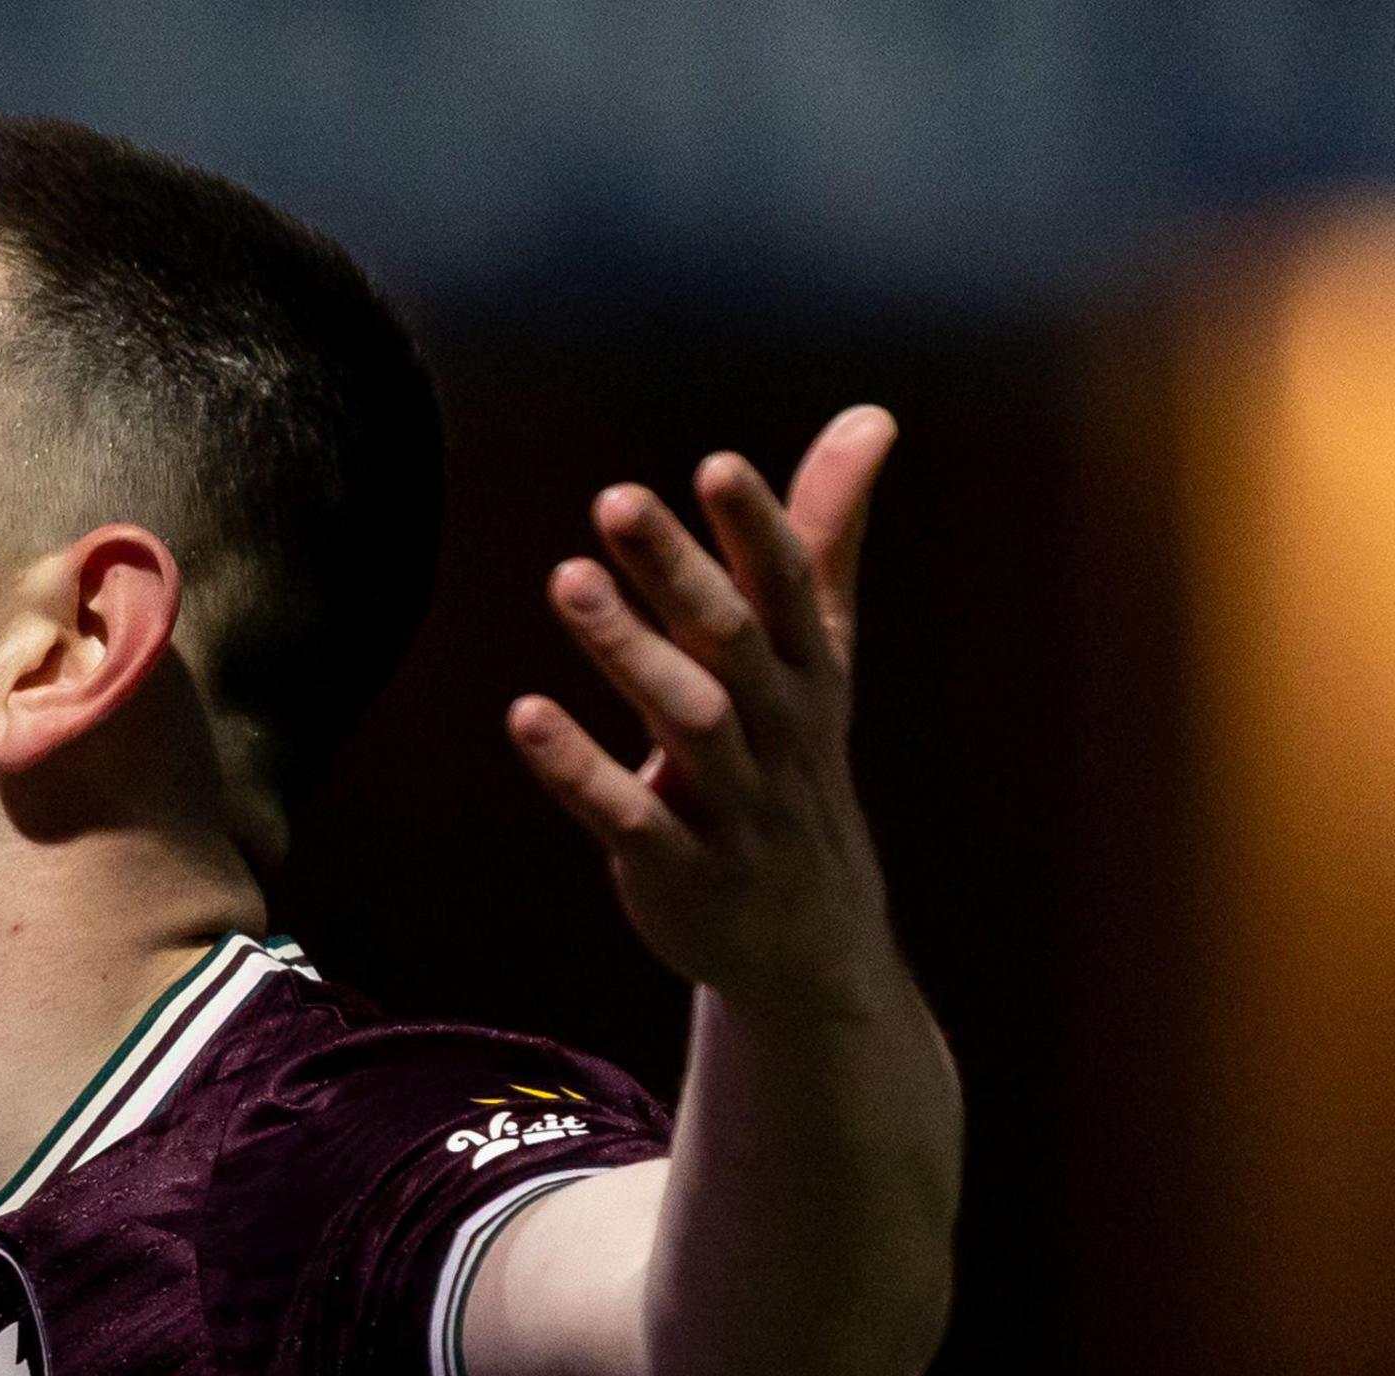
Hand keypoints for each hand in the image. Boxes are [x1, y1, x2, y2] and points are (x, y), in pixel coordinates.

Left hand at [507, 406, 901, 1014]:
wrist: (813, 941)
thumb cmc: (796, 766)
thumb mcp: (818, 657)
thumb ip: (824, 538)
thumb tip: (870, 416)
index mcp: (810, 675)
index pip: (789, 589)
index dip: (758, 528)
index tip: (716, 465)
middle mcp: (780, 735)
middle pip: (732, 643)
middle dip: (679, 572)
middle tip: (617, 499)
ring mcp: (735, 808)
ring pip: (688, 723)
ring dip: (627, 652)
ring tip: (566, 577)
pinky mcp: (680, 871)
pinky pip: (629, 820)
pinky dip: (578, 771)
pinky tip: (523, 717)